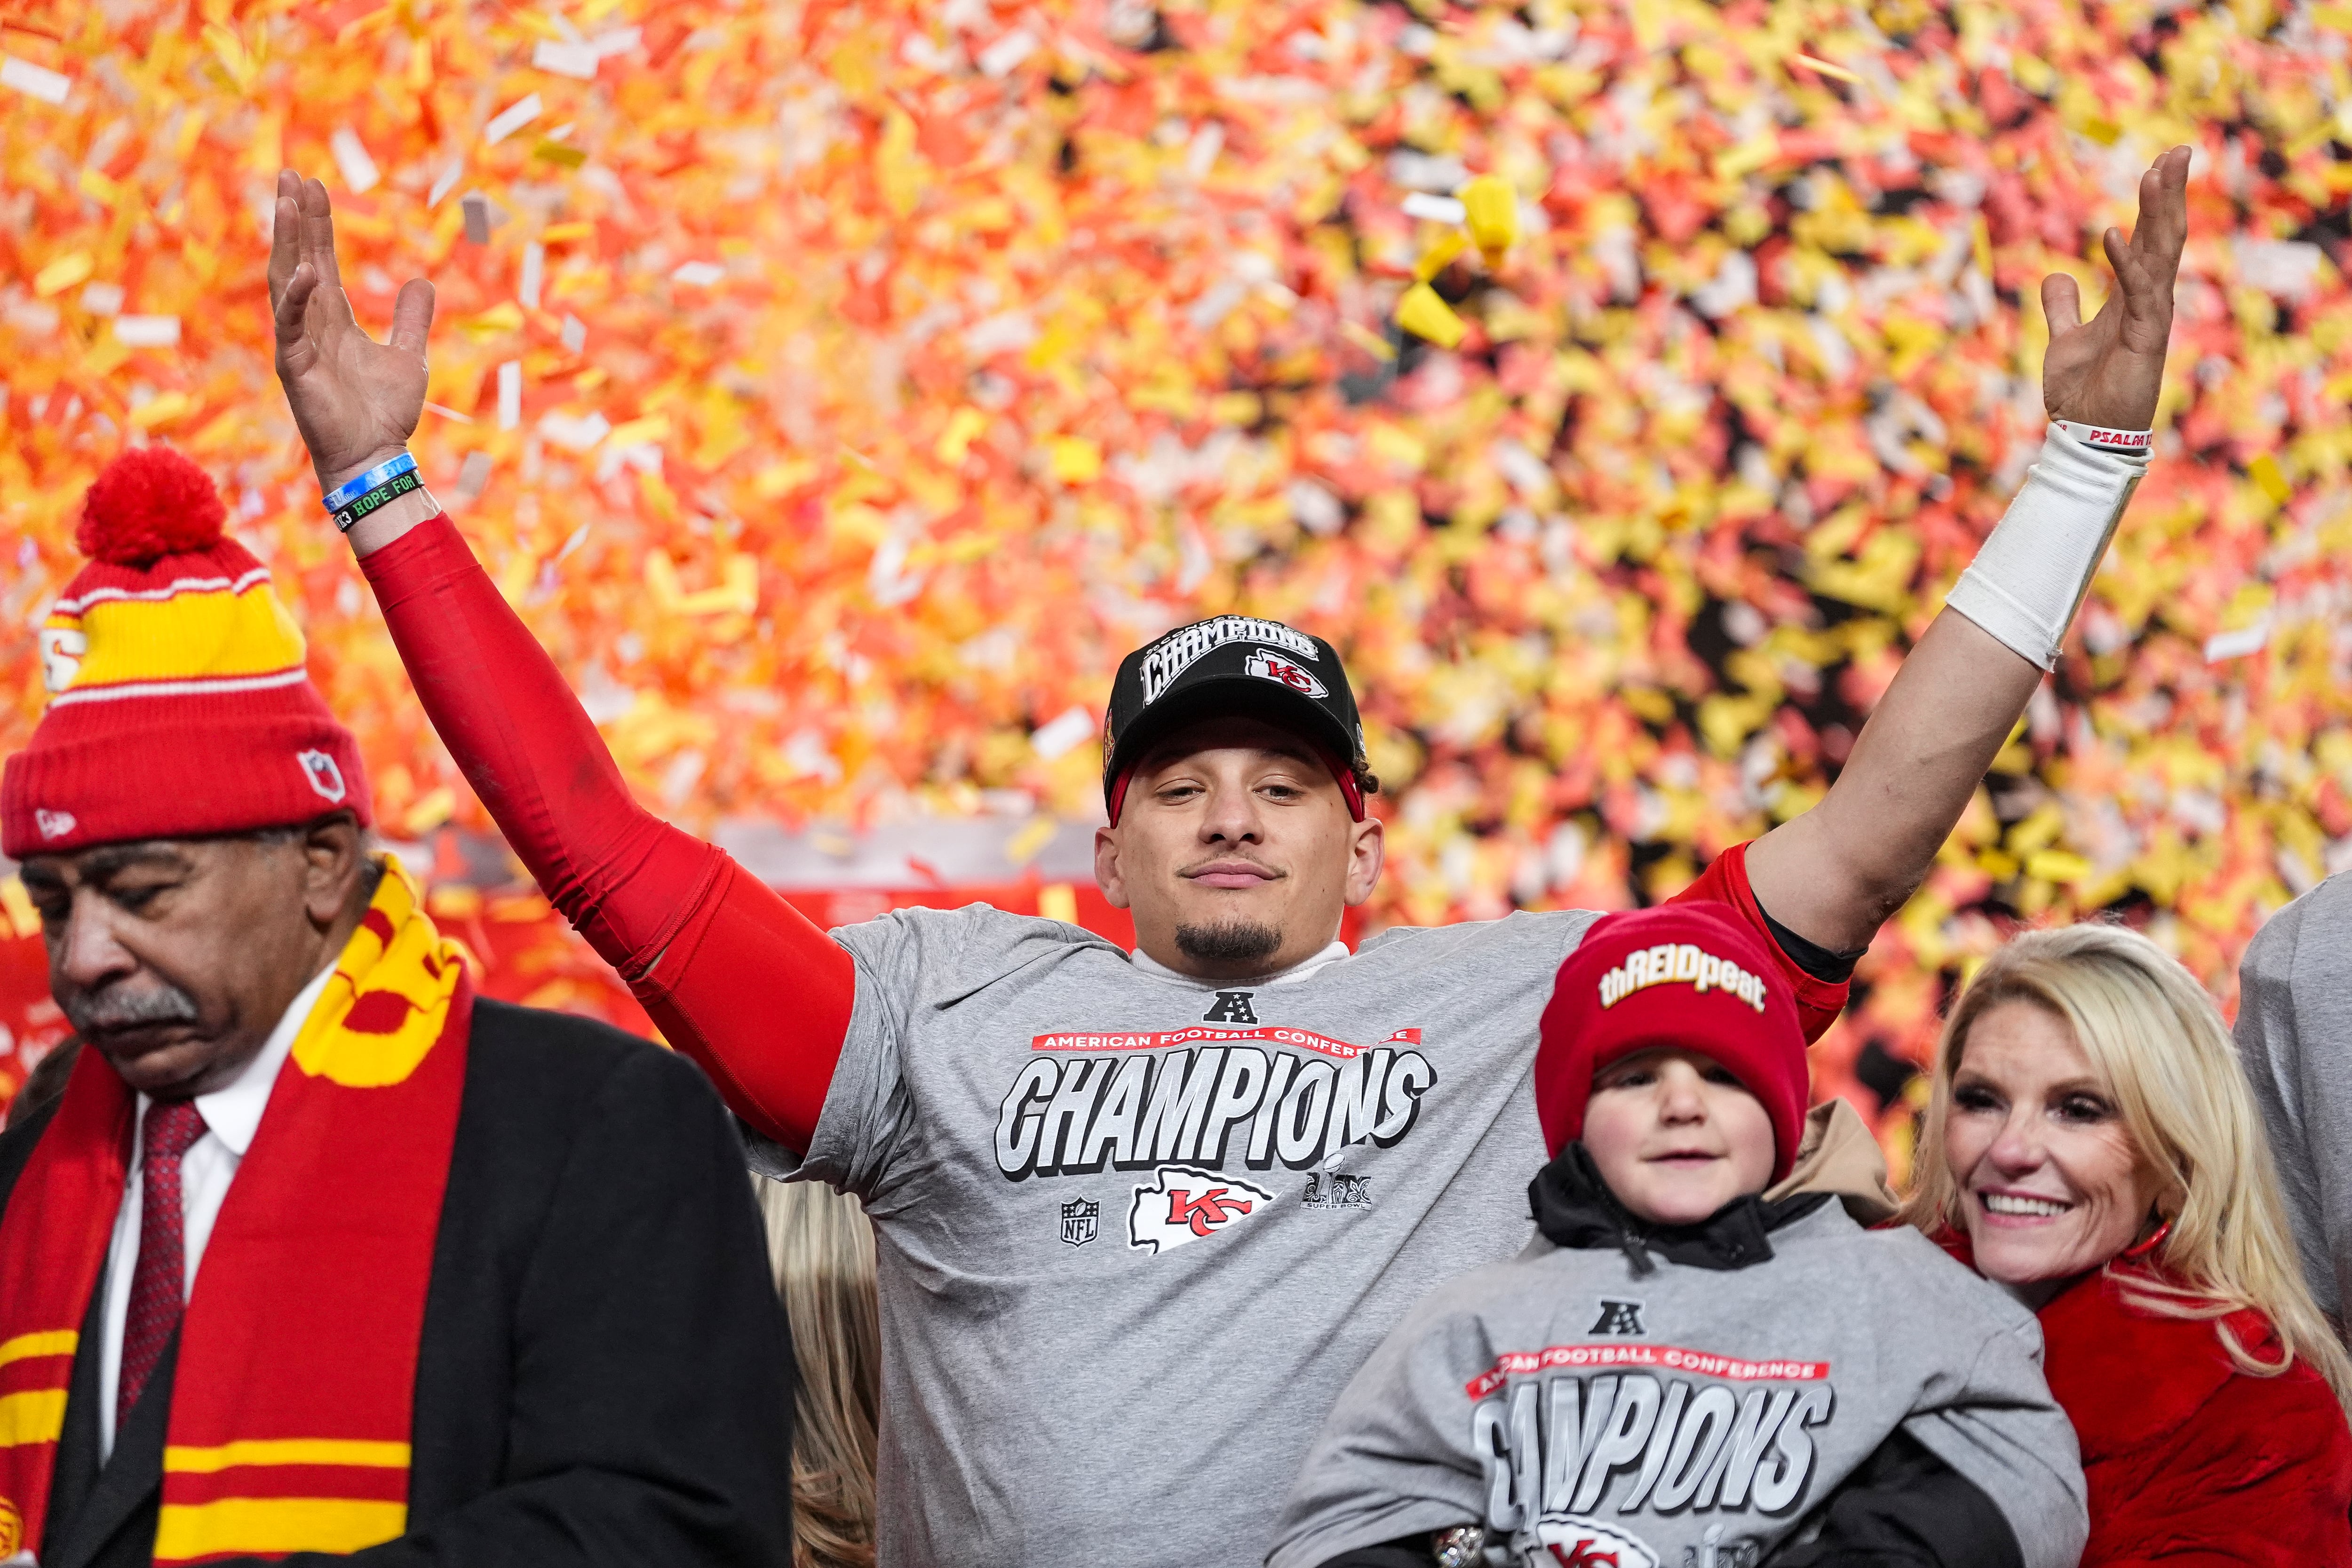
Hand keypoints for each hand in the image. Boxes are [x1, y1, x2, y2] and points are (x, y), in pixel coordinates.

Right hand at [268, 170, 434, 490]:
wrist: (375, 456)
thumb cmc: (384, 412)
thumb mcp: (408, 356)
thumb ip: (411, 318)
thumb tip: (422, 281)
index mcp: (332, 317)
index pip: (319, 257)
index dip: (315, 222)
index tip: (311, 184)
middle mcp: (309, 323)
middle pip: (297, 257)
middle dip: (293, 218)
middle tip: (289, 174)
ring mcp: (297, 342)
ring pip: (284, 281)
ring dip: (284, 242)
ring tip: (284, 201)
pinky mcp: (295, 367)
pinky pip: (290, 326)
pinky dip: (296, 299)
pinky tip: (305, 271)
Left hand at [2040, 145, 2190, 431]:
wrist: (2085, 435)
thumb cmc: (2081, 391)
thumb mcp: (2063, 339)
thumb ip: (2062, 307)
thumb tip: (2058, 274)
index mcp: (2130, 296)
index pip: (2147, 239)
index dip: (2154, 203)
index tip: (2161, 163)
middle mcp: (2147, 301)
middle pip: (2163, 237)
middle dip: (2169, 194)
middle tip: (2179, 150)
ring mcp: (2150, 318)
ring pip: (2160, 256)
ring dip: (2158, 214)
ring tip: (2159, 172)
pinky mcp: (2143, 339)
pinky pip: (2137, 294)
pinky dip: (2125, 265)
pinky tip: (2113, 235)